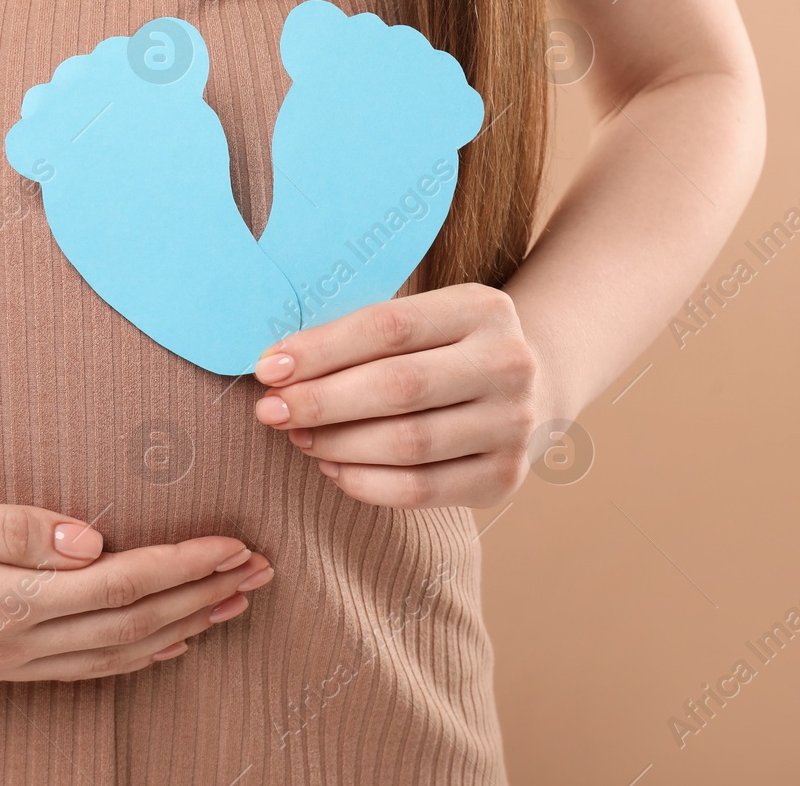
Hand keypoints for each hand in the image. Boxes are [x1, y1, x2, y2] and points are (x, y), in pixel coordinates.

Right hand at [0, 479, 272, 682]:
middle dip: (202, 596)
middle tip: (263, 570)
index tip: (236, 545)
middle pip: (129, 623)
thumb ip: (8, 527)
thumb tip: (89, 540)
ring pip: (112, 653)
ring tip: (234, 604)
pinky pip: (78, 668)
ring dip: (180, 626)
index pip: (118, 585)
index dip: (183, 566)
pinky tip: (165, 643)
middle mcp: (5, 642)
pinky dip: (133, 656)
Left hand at [252, 283, 540, 508]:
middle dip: (321, 401)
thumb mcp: (424, 319)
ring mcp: (513, 425)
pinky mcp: (503, 477)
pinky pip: (420, 490)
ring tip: (299, 437)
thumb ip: (363, 336)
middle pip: (398, 387)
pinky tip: (333, 467)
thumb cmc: (447, 349)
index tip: (269, 367)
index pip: (390, 327)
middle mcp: (508, 364)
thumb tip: (279, 370)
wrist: (530, 387)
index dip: (322, 349)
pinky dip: (364, 483)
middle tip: (271, 410)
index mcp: (482, 309)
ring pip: (406, 444)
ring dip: (337, 444)